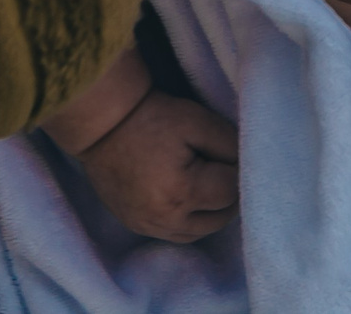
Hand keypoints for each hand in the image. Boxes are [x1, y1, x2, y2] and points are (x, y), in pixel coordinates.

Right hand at [74, 88, 239, 242]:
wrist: (102, 124)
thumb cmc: (153, 117)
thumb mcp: (199, 121)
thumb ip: (230, 146)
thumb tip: (248, 166)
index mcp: (182, 192)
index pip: (230, 192)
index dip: (237, 170)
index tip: (230, 152)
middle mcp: (165, 218)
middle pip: (218, 220)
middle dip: (228, 196)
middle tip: (224, 168)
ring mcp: (147, 226)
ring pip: (198, 232)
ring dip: (210, 213)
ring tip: (210, 184)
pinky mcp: (135, 225)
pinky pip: (174, 233)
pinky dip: (188, 219)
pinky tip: (189, 197)